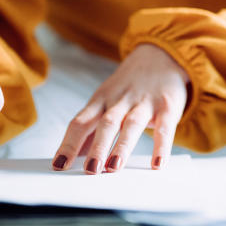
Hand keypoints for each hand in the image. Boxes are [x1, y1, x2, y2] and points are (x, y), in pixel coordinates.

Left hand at [52, 44, 188, 173]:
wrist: (162, 55)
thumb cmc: (129, 85)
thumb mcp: (106, 100)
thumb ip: (90, 129)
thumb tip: (70, 158)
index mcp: (101, 100)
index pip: (80, 122)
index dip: (69, 144)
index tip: (58, 165)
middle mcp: (120, 101)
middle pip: (106, 123)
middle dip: (97, 147)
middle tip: (89, 170)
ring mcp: (144, 103)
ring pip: (132, 124)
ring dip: (122, 146)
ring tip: (113, 168)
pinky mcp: (167, 106)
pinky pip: (164, 128)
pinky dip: (161, 146)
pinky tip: (157, 164)